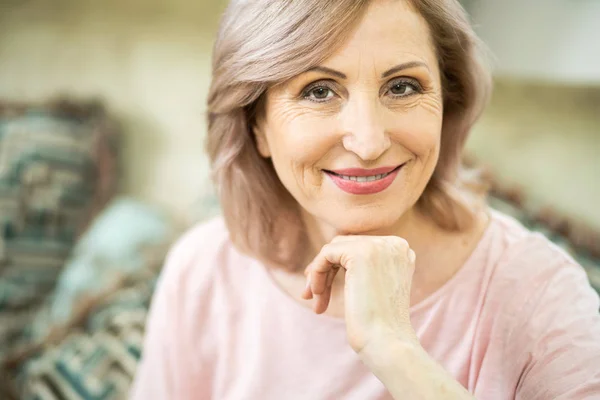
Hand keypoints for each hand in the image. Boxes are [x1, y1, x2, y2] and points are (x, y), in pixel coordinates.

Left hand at [301, 235, 417, 355]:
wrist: (387, 343)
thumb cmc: (380, 325)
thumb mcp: (377, 287)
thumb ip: (364, 267)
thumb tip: (330, 254)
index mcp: (401, 250)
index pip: (360, 246)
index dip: (338, 266)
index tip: (324, 287)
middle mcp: (393, 244)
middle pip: (345, 245)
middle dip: (326, 269)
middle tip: (311, 293)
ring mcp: (378, 246)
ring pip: (334, 249)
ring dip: (319, 274)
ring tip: (313, 298)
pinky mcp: (360, 253)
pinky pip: (326, 254)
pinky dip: (317, 273)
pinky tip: (317, 295)